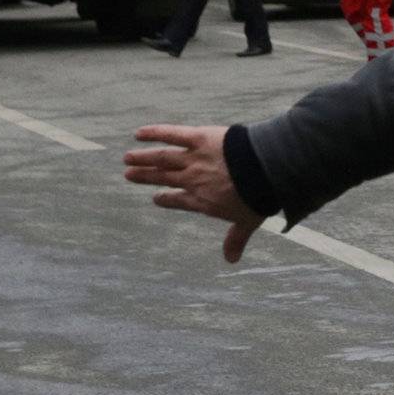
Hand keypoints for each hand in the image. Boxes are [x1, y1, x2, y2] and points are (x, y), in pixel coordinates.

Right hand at [124, 125, 263, 263]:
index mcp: (203, 201)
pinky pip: (172, 134)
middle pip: (164, 177)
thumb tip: (231, 261)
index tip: (157, 198)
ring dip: (144, 158)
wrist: (266, 170)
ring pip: (163, 158)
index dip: (167, 199)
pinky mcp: (200, 138)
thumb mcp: (247, 222)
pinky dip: (155, 133)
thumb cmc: (259, 197)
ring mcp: (195, 159)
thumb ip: (236, 239)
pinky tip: (139, 134)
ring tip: (127, 158)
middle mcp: (193, 180)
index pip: (180, 200)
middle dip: (146, 176)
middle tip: (129, 174)